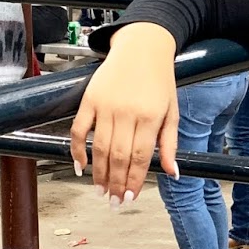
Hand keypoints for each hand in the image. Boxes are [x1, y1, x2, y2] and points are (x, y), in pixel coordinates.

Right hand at [70, 23, 179, 199]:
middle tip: (113, 201)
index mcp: (149, 117)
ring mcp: (105, 106)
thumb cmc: (159, 80)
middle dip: (115, 182)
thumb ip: (170, 144)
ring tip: (100, 190)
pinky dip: (76, 149)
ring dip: (98, 172)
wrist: (142, 47)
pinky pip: (78, 129)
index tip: (130, 197)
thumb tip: (172, 173)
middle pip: (117, 156)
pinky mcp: (89, 99)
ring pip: (98, 147)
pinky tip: (80, 166)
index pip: (140, 157)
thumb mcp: (171, 111)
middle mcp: (126, 112)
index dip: (133, 180)